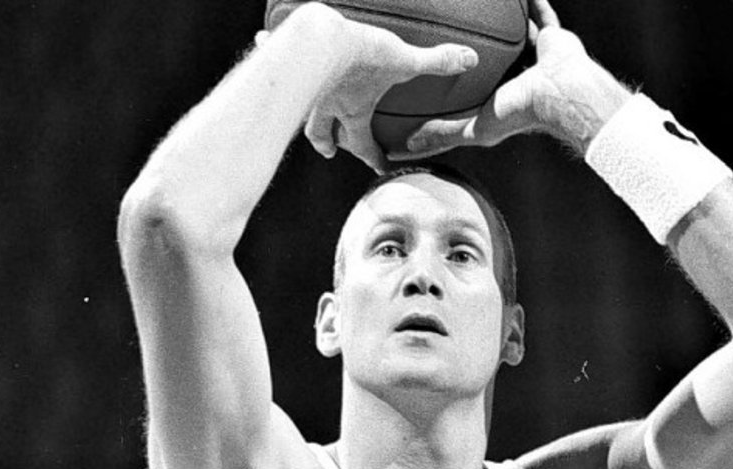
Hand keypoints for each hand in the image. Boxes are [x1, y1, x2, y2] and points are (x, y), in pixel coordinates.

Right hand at [269, 4, 478, 170]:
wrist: (319, 37)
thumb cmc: (361, 53)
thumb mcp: (405, 59)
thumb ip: (436, 61)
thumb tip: (468, 59)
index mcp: (353, 111)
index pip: (362, 144)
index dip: (373, 157)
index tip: (379, 167)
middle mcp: (326, 104)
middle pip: (322, 133)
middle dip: (326, 143)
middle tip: (329, 150)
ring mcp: (304, 87)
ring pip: (298, 107)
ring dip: (298, 109)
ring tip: (294, 108)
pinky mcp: (288, 62)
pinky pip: (277, 61)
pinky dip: (271, 56)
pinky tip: (263, 44)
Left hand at [389, 0, 630, 160]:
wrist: (560, 93)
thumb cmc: (522, 112)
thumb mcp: (474, 128)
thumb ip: (445, 134)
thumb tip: (407, 147)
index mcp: (503, 97)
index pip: (477, 88)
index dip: (460, 80)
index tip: (440, 70)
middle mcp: (521, 77)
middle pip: (496, 60)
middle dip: (481, 50)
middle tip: (459, 35)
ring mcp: (539, 56)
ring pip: (518, 36)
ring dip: (506, 27)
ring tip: (486, 12)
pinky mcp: (554, 38)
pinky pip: (543, 16)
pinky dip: (534, 5)